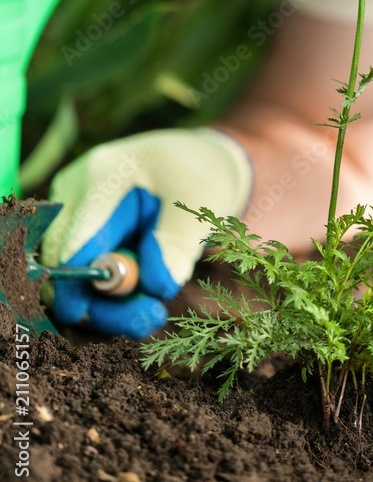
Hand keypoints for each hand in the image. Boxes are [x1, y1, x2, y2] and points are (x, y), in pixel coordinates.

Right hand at [40, 128, 252, 338]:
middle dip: (99, 303)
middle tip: (149, 318)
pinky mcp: (78, 230)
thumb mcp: (200, 204)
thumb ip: (177, 243)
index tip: (109, 315)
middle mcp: (75, 192)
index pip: (76, 241)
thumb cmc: (199, 177)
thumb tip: (156, 286)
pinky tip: (143, 301)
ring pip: (69, 275)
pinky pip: (83, 273)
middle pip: (62, 263)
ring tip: (152, 314)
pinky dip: (111, 295)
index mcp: (103, 177)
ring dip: (107, 305)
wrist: (196, 163)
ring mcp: (72, 211)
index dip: (84, 285)